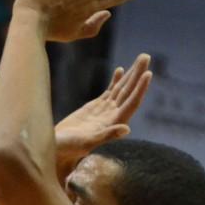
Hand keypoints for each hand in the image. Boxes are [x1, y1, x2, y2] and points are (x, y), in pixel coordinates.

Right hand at [55, 54, 151, 168]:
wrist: (56, 148)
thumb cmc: (68, 148)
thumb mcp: (87, 143)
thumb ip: (107, 135)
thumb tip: (127, 129)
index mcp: (113, 124)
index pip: (131, 103)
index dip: (140, 89)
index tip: (148, 73)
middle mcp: (112, 117)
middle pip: (129, 93)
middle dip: (138, 74)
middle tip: (146, 56)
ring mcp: (104, 111)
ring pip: (121, 89)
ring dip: (131, 74)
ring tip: (142, 57)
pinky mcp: (95, 108)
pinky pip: (109, 91)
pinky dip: (116, 81)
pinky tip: (120, 70)